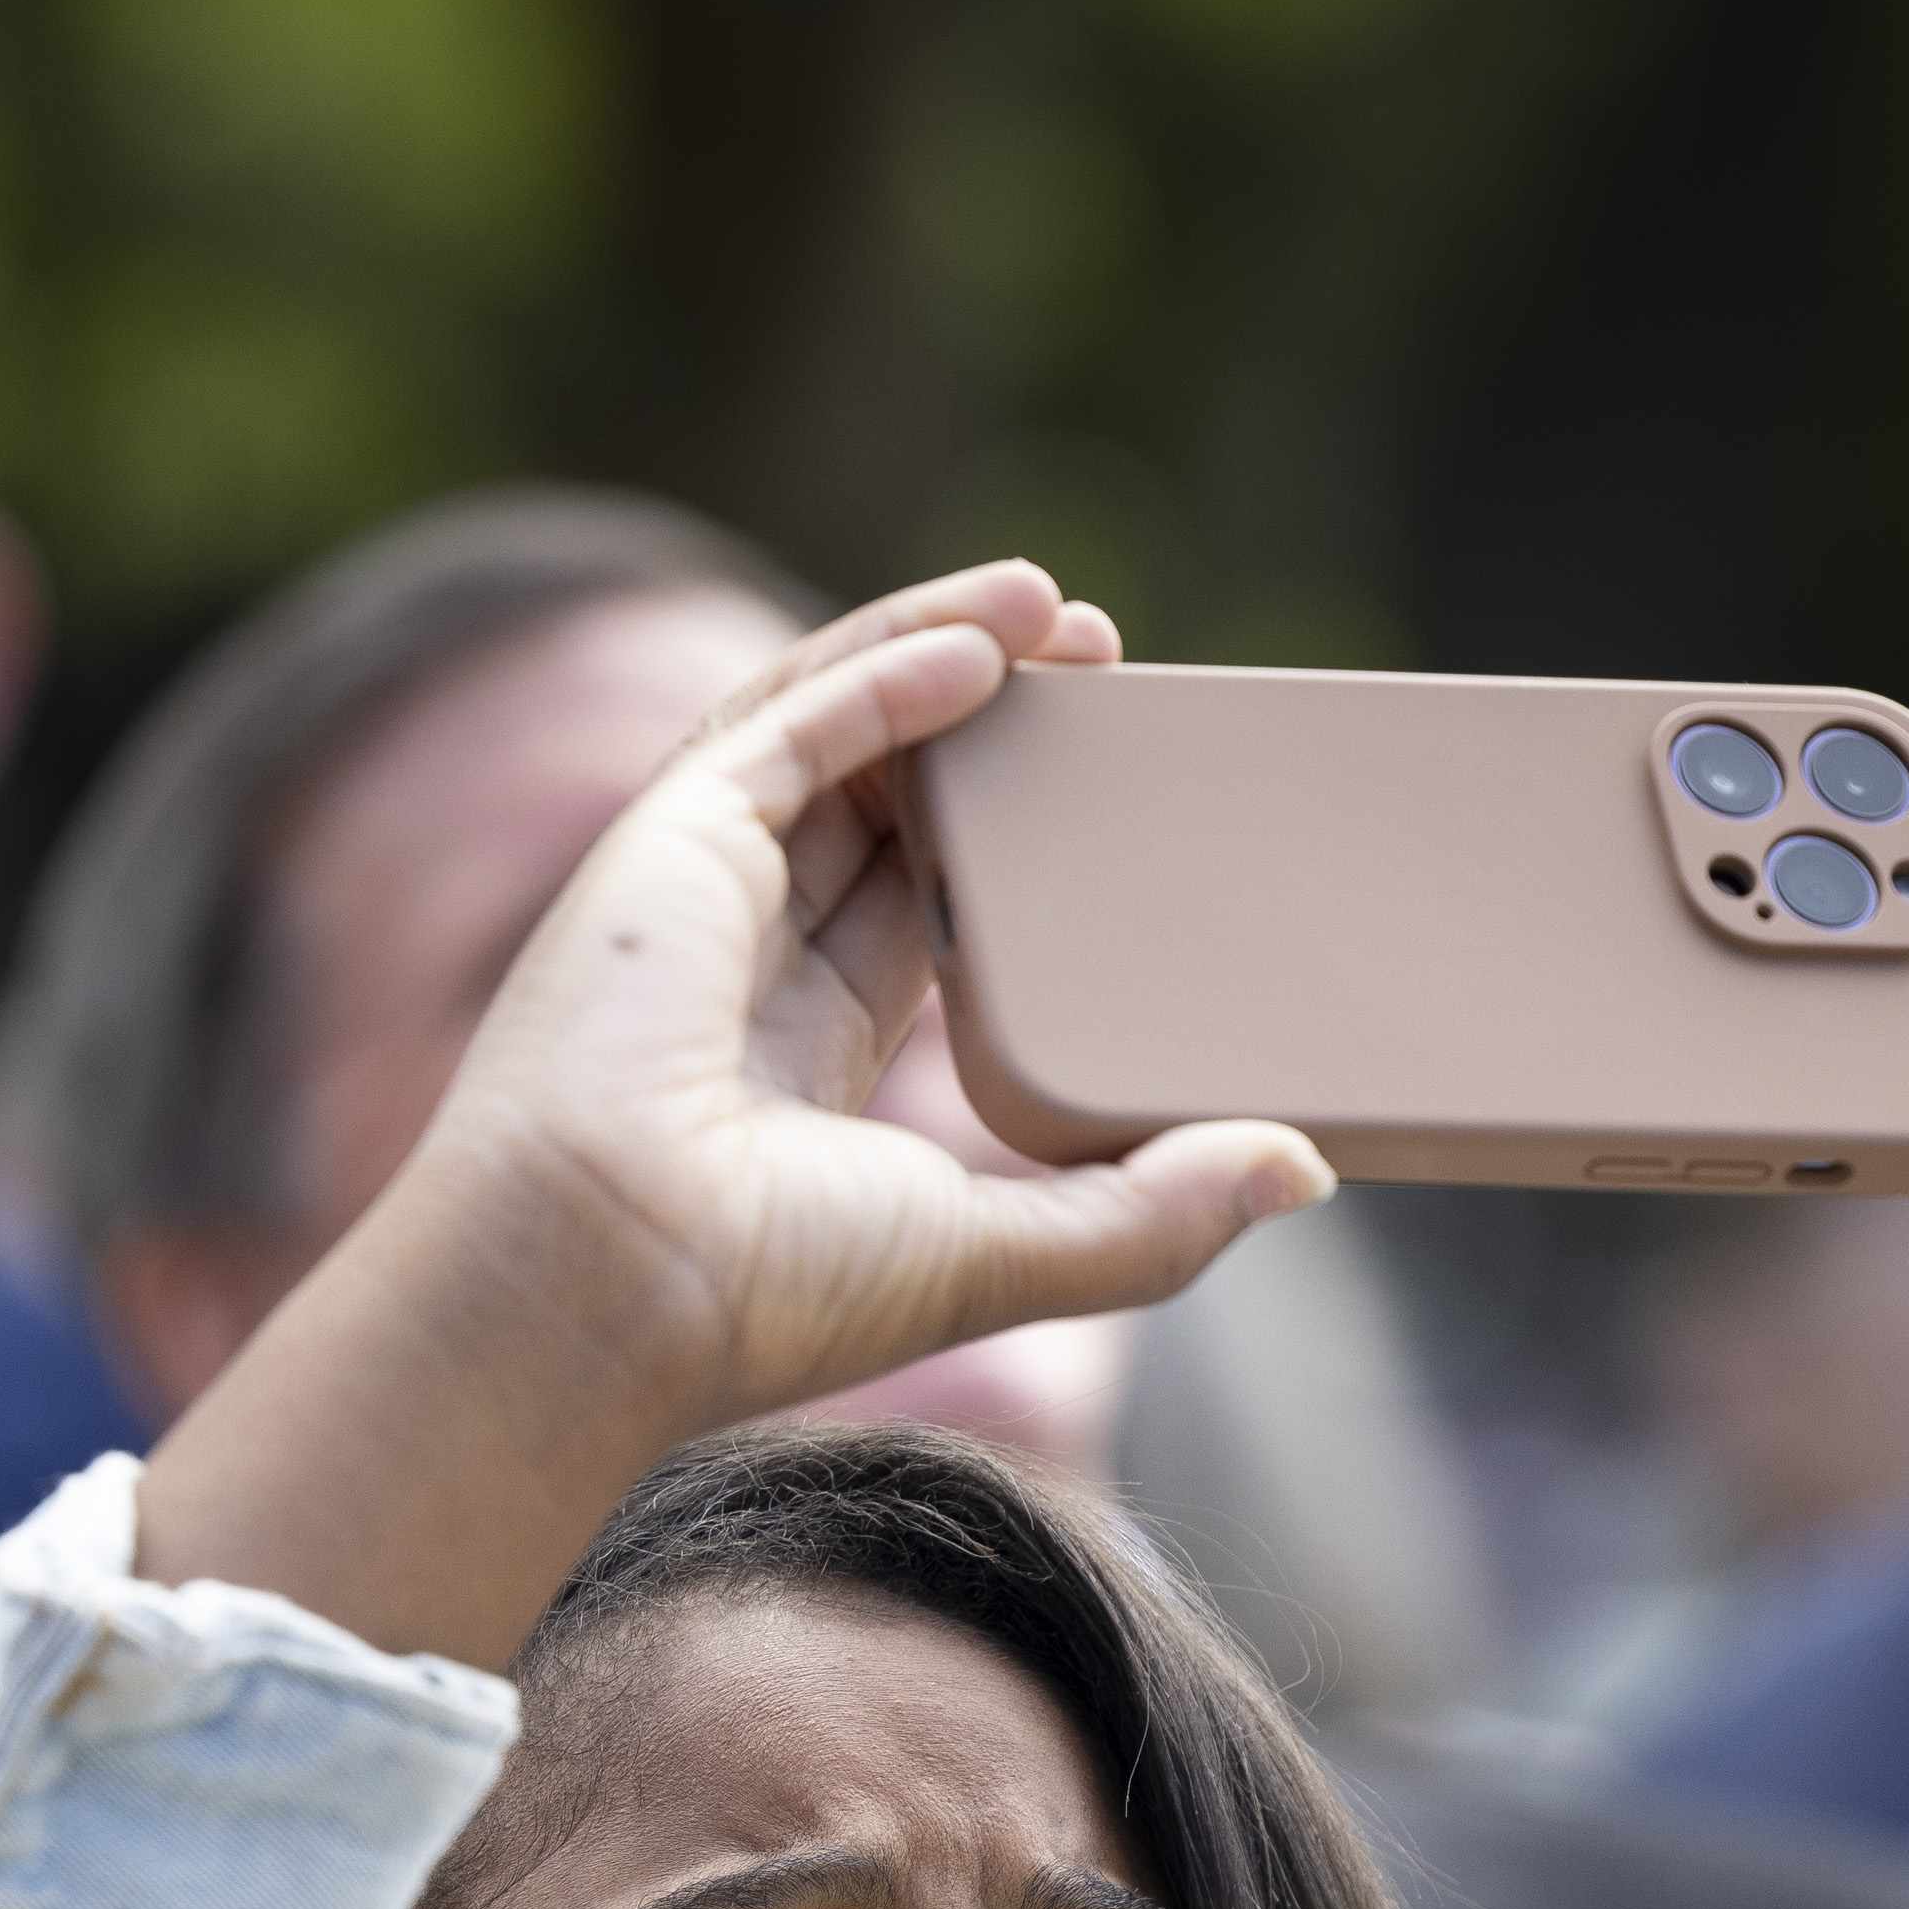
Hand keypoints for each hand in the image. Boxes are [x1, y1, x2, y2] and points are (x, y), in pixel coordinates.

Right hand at [131, 559, 1328, 1669]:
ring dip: (947, 656)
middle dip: (995, 731)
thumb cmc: (768, 1294)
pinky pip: (791, 722)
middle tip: (1113, 677)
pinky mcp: (670, 842)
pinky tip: (991, 643)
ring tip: (1068, 614)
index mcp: (795, 1059)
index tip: (1109, 803)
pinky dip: (887, 669)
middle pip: (880, 806)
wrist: (605, 1280)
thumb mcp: (1003, 1256)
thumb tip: (1304, 1168)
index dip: (1006, 850)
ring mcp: (698, 895)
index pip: (911, 913)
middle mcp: (741, 964)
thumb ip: (1151, 1217)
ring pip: (830, 733)